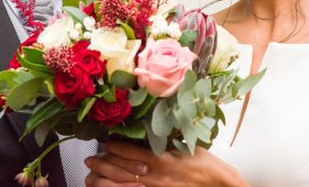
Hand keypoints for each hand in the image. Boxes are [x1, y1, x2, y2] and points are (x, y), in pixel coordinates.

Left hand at [85, 140, 248, 186]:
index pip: (130, 152)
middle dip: (103, 164)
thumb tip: (148, 127)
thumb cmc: (204, 163)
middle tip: (89, 159)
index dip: (114, 147)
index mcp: (162, 159)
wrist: (219, 185)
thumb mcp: (184, 144)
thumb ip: (165, 139)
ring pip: (123, 186)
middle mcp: (155, 176)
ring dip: (105, 180)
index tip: (103, 142)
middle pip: (121, 170)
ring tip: (92, 176)